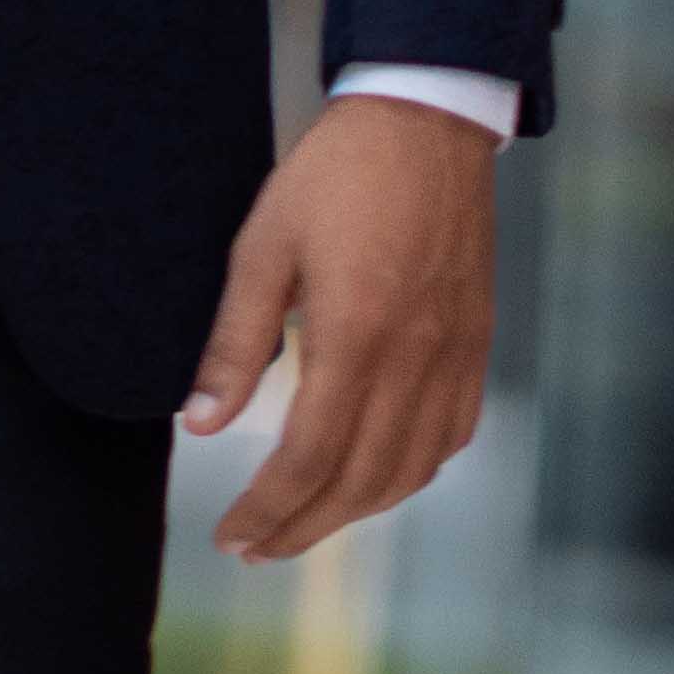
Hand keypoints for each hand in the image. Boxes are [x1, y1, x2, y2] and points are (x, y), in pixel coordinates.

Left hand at [186, 97, 495, 556]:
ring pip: (410, 471)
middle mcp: (415, 361)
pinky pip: (450, 438)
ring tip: (302, 523)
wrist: (425, 124)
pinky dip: (409, 473)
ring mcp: (455, 358)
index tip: (230, 538)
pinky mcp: (476, 347)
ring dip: (354, 511)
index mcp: (357, 336)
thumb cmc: (334, 175)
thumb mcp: (263, 243)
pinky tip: (374, 476)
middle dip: (303, 527)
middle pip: (360, 482)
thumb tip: (198, 423)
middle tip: (254, 549)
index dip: (268, 509)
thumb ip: (236, 340)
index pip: (310, 458)